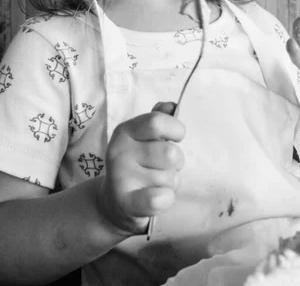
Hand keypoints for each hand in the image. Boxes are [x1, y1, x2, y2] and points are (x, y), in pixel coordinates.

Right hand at [96, 102, 184, 235]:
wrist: (113, 203)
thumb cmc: (137, 165)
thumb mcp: (144, 138)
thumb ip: (158, 120)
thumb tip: (172, 106)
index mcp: (126, 131)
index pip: (157, 121)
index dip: (175, 129)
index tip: (176, 137)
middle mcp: (119, 151)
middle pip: (170, 153)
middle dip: (176, 163)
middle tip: (163, 167)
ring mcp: (121, 177)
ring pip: (170, 177)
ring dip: (170, 182)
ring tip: (155, 183)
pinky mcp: (126, 202)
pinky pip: (161, 198)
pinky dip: (167, 198)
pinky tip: (158, 198)